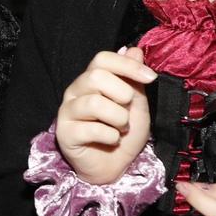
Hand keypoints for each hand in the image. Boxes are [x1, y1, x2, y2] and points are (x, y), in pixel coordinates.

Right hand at [55, 46, 155, 184]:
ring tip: (122, 127)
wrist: (116, 166)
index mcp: (91, 80)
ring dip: (118, 118)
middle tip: (128, 109)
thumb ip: (134, 80)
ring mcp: (67, 112)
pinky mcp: (64, 134)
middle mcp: (75, 92)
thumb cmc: (124, 133)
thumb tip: (134, 50)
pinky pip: (91, 129)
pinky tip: (111, 140)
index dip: (127, 65)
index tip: (150, 78)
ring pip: (94, 103)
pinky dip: (111, 136)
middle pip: (95, 76)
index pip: (102, 59)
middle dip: (122, 93)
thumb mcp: (137, 105)